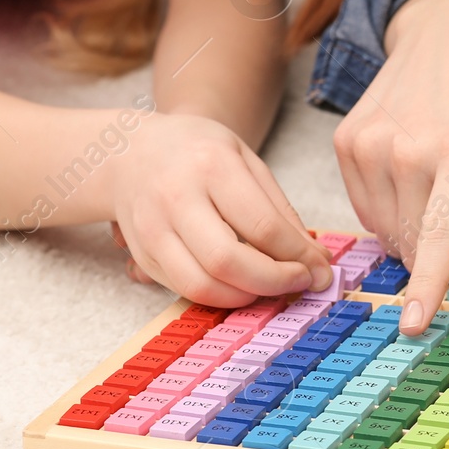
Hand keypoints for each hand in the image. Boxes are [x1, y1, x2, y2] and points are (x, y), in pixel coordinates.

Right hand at [108, 113, 332, 305]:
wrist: (129, 152)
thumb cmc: (196, 153)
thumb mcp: (245, 161)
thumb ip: (280, 210)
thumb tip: (316, 259)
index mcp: (212, 166)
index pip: (262, 225)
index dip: (297, 257)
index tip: (319, 271)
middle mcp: (176, 198)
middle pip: (228, 261)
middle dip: (273, 283)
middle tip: (299, 283)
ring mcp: (153, 229)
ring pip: (201, 285)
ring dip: (245, 297)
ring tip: (269, 287)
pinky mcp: (142, 254)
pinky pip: (184, 289)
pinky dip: (219, 296)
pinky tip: (239, 285)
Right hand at [334, 0, 448, 333]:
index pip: (440, 235)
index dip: (428, 286)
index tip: (414, 326)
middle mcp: (407, 149)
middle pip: (417, 242)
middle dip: (444, 244)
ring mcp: (369, 144)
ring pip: (389, 230)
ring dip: (417, 226)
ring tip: (443, 175)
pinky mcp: (346, 141)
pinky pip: (368, 208)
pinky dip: (393, 206)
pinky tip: (415, 169)